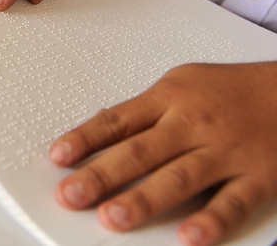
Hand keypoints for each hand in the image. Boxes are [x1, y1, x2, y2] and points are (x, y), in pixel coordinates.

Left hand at [49, 62, 276, 245]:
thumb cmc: (230, 90)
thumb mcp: (181, 84)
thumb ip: (143, 111)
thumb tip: (101, 130)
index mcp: (169, 99)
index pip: (118, 121)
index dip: (85, 138)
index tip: (58, 156)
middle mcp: (193, 125)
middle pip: (140, 151)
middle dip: (102, 175)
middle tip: (71, 194)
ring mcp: (225, 152)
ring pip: (179, 178)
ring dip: (144, 199)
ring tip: (113, 217)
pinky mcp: (257, 177)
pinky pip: (232, 203)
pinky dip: (211, 221)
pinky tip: (189, 238)